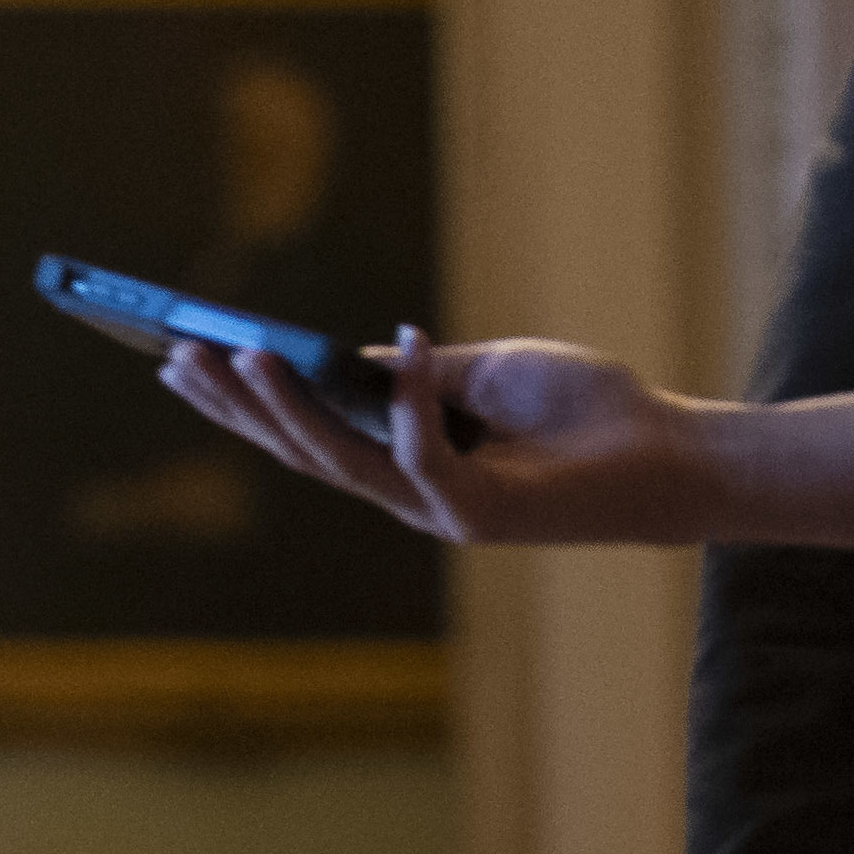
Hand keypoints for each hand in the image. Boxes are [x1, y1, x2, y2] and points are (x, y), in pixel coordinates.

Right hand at [161, 328, 712, 546]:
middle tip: (176, 354)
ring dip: (286, 407)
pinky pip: (424, 454)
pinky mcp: (481, 514)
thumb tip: (346, 359)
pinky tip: (407, 340)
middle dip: (236, 403)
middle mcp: (411, 495)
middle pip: (301, 451)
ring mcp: (441, 510)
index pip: (305, 433)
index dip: (242, 401)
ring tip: (242, 353)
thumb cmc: (591, 412)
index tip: (181, 354)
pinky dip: (412, 399)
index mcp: (405, 463)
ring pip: (339, 461)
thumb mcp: (486, 371)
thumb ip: (418, 374)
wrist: (677, 454)